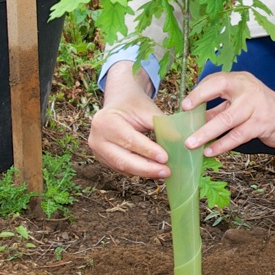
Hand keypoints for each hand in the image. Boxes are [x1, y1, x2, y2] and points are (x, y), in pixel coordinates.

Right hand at [88, 62, 171, 178]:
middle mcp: (96, 138)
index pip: (129, 141)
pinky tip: (153, 171)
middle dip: (146, 168)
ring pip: (123, 167)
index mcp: (105, 121)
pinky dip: (139, 170)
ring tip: (163, 173)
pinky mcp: (103, 159)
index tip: (166, 158)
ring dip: (144, 172)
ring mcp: (97, 151)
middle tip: (166, 172)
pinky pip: (122, 168)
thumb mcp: (148, 110)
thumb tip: (178, 142)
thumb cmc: (134, 104)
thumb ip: (161, 125)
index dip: (148, 151)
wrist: (120, 102)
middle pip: (123, 160)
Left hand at [179, 71, 274, 156]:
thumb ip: (219, 108)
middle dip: (199, 105)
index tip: (185, 104)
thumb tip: (192, 119)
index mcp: (241, 81)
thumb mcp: (241, 102)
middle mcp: (249, 89)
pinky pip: (238, 135)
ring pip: (227, 119)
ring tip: (191, 143)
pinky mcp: (262, 124)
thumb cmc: (262, 109)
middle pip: (220, 92)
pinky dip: (222, 144)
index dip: (200, 91)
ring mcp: (256, 106)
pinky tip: (210, 151)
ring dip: (207, 133)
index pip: (217, 80)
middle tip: (183, 122)